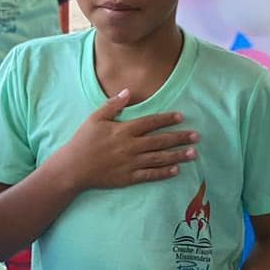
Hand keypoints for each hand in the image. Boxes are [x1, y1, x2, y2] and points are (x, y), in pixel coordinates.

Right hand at [59, 89, 198, 192]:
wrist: (72, 168)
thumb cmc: (83, 141)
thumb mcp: (95, 118)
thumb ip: (112, 105)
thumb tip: (128, 91)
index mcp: (124, 130)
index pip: (150, 122)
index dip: (166, 119)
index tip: (181, 117)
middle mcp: (130, 146)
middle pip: (160, 140)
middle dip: (180, 138)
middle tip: (196, 136)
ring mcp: (131, 163)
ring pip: (159, 158)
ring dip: (178, 155)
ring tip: (193, 153)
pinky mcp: (128, 178)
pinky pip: (150, 175)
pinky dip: (164, 173)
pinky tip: (176, 170)